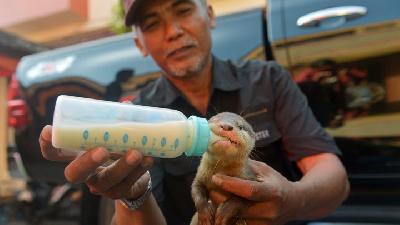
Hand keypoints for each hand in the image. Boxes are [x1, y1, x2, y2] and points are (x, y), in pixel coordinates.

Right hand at [39, 125, 153, 199]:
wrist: (135, 175)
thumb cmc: (118, 148)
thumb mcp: (114, 133)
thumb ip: (117, 120)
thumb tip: (127, 106)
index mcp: (78, 155)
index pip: (54, 153)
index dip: (48, 144)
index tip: (49, 129)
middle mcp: (86, 173)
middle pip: (74, 174)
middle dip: (87, 162)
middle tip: (102, 150)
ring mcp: (101, 185)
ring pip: (108, 180)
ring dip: (123, 166)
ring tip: (137, 153)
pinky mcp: (120, 192)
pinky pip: (128, 184)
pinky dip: (140, 170)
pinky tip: (149, 159)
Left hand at [209, 160, 300, 224]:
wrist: (294, 204)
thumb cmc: (275, 183)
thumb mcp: (264, 170)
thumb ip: (245, 166)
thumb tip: (224, 155)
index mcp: (273, 192)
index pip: (249, 190)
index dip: (230, 184)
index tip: (215, 177)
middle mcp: (270, 210)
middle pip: (237, 208)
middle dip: (220, 198)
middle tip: (210, 188)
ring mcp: (264, 224)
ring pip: (234, 218)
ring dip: (220, 208)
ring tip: (215, 197)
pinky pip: (237, 224)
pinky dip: (227, 216)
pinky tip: (223, 207)